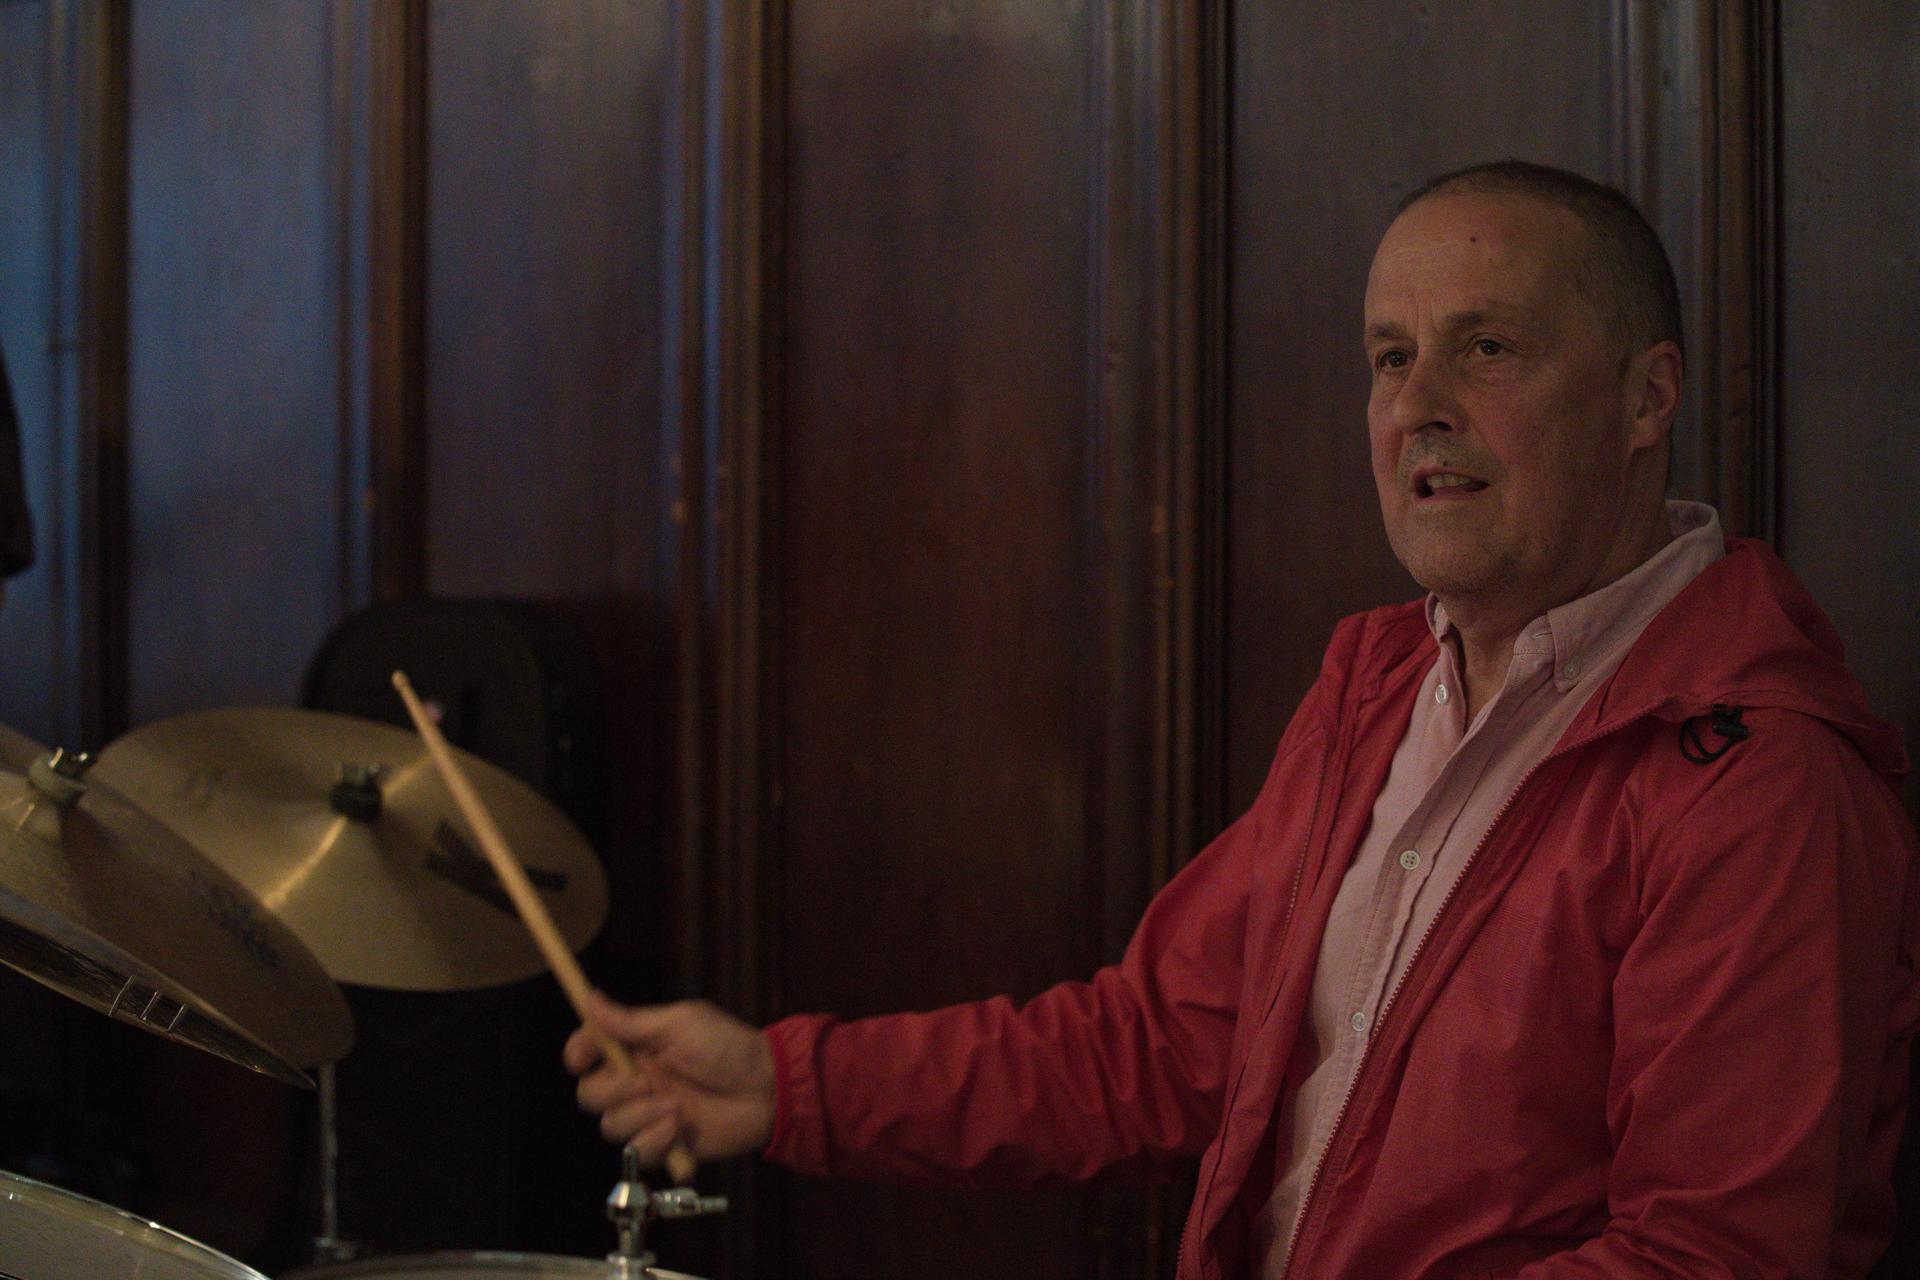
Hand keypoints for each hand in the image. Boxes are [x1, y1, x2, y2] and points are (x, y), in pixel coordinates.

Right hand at [565, 990, 776, 1168]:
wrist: (765, 1089)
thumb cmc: (729, 1047)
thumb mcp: (680, 1024)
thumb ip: (631, 1021)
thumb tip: (591, 1000)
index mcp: (638, 1048)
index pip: (590, 1051)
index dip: (577, 1053)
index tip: (580, 1059)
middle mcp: (638, 1081)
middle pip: (590, 1095)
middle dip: (612, 1091)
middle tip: (646, 1083)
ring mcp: (650, 1114)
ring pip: (611, 1126)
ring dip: (640, 1116)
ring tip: (676, 1107)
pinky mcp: (665, 1144)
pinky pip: (638, 1153)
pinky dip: (655, 1142)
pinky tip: (680, 1128)